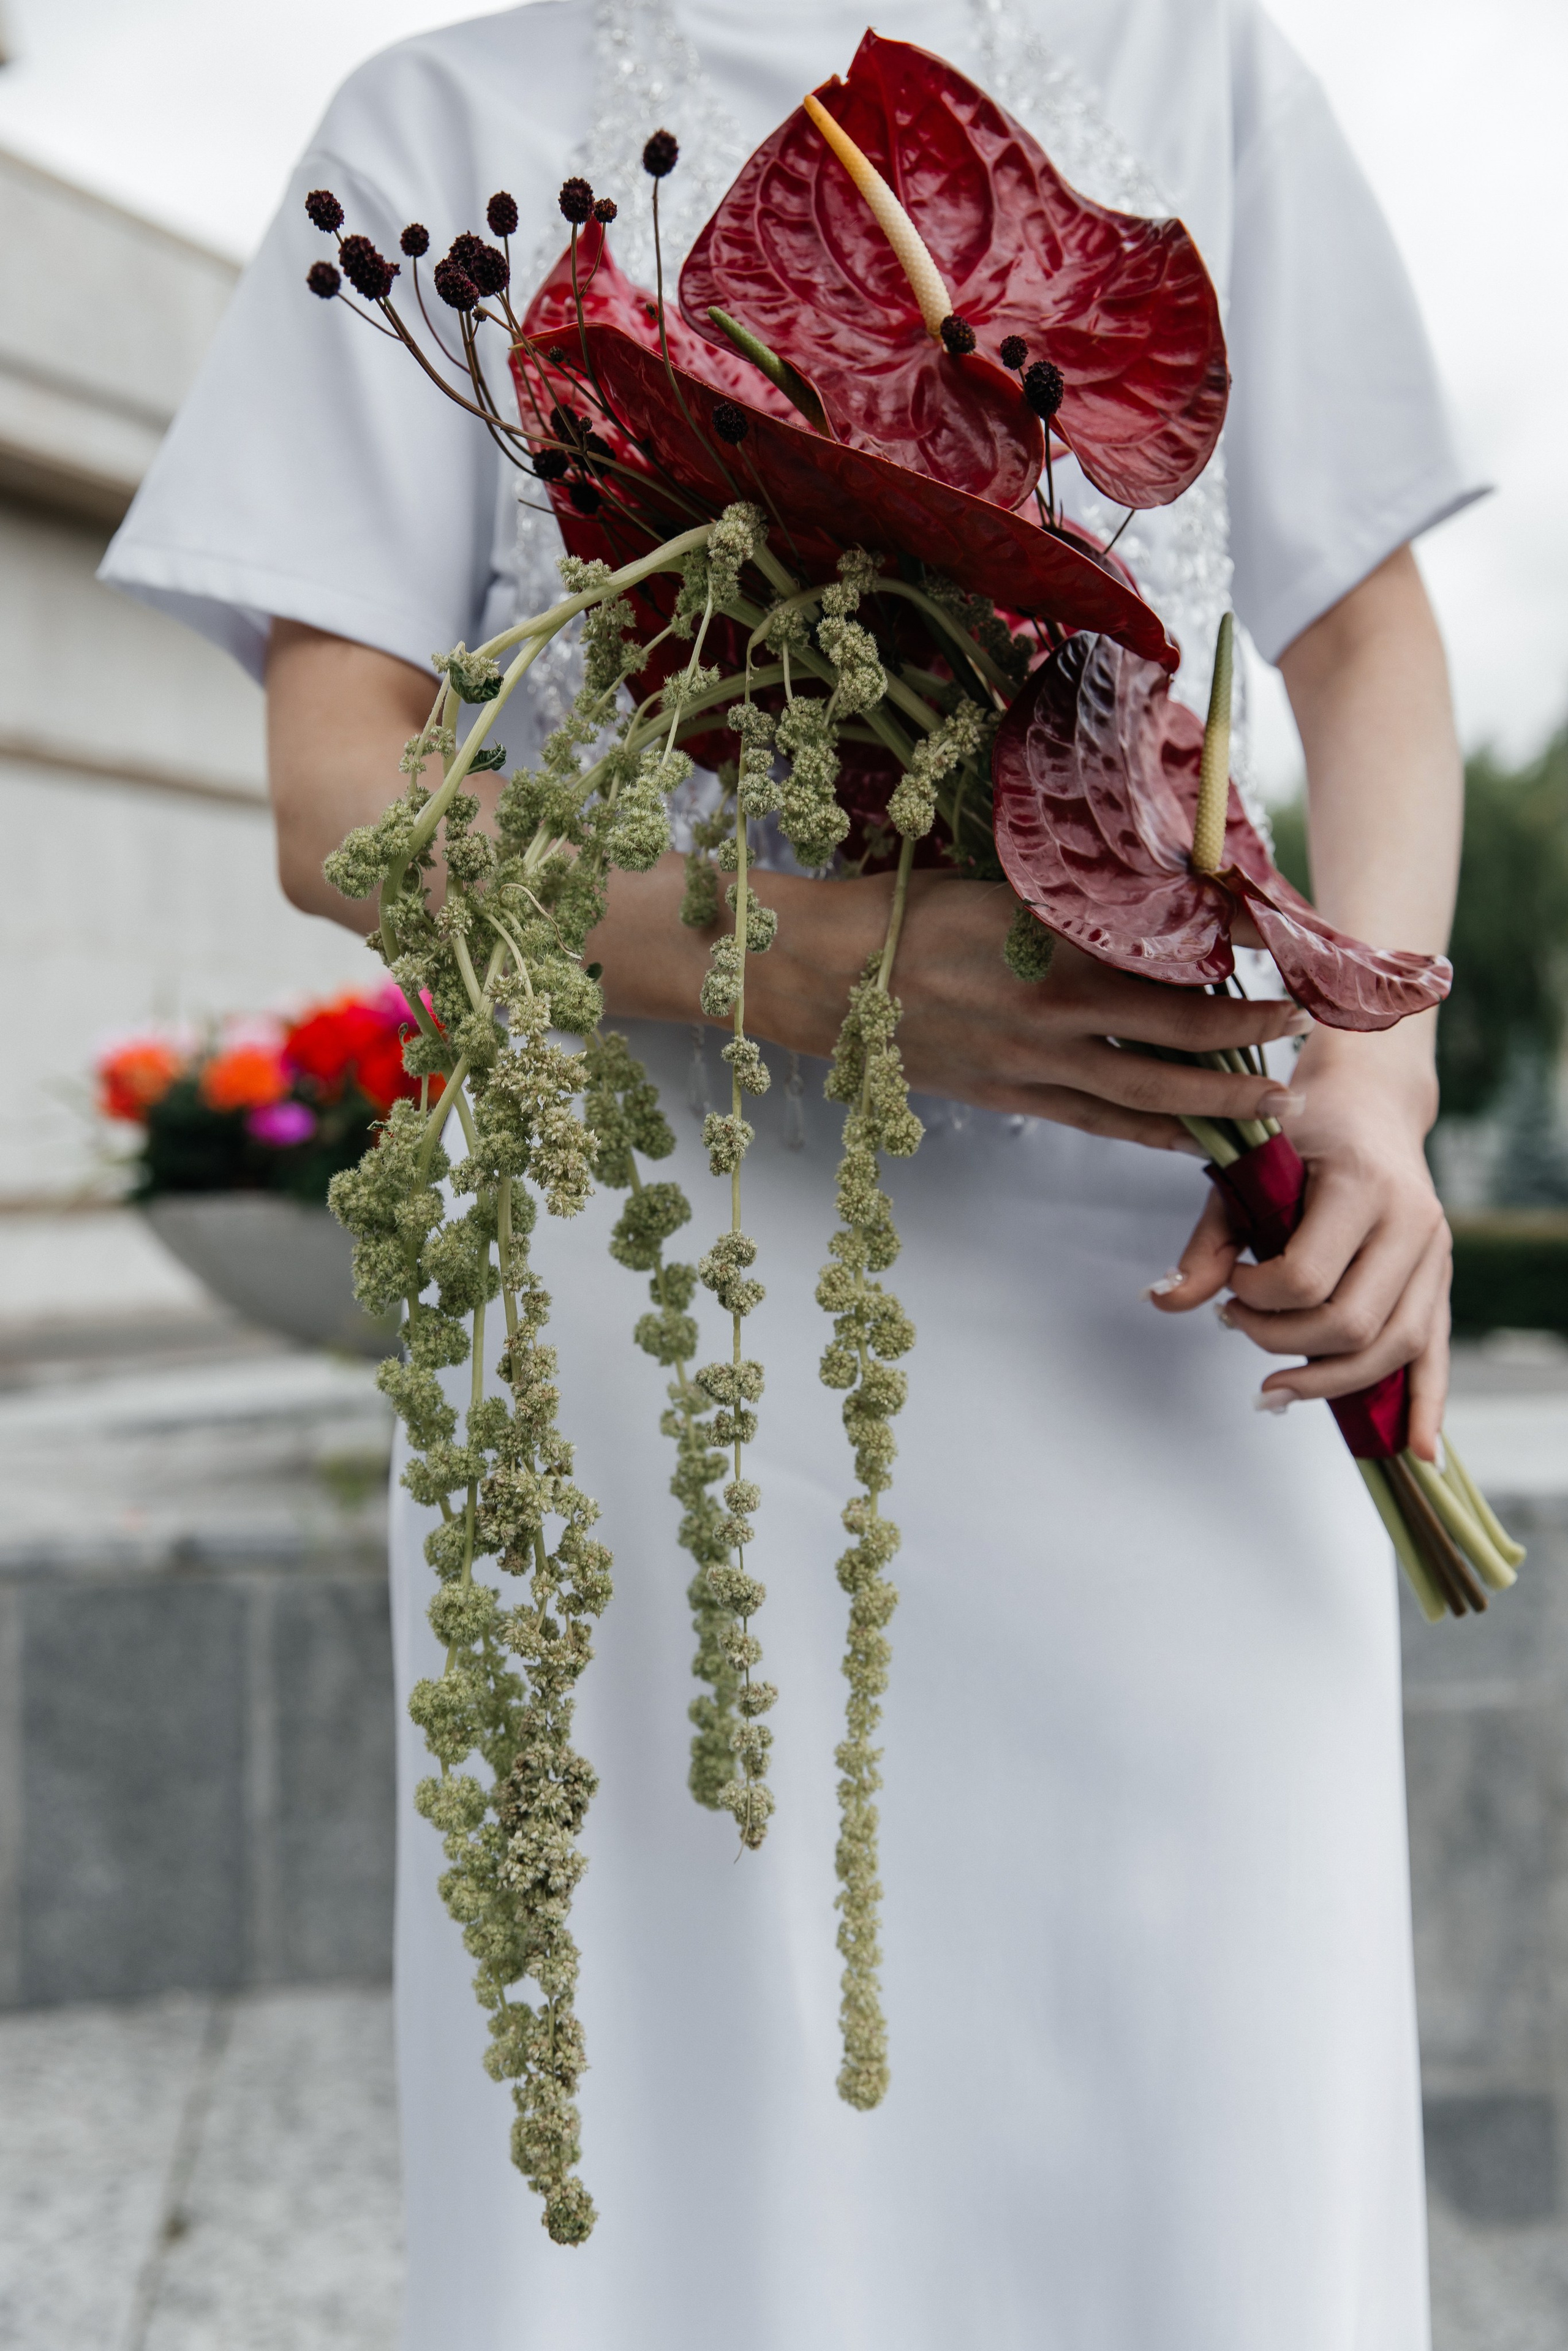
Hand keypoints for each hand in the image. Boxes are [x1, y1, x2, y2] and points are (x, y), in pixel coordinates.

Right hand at [591, 858, 1311, 1150]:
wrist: (816, 977)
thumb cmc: (898, 911)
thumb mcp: (992, 884)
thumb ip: (1069, 900)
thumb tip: (1150, 896)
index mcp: (1044, 947)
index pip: (1160, 957)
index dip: (1226, 959)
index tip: (1276, 950)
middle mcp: (1045, 1013)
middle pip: (1168, 1032)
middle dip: (1241, 1038)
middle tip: (1298, 1036)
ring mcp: (1026, 1065)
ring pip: (1139, 1091)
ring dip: (1209, 1101)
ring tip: (1267, 1108)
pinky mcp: (1004, 1096)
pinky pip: (1091, 1120)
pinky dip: (1145, 1130)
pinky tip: (1187, 1139)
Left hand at [1149, 1025, 1450, 1456]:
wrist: (1369, 1104)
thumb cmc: (1301, 1134)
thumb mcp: (1245, 1172)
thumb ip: (1208, 1242)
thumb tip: (1164, 1302)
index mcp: (1363, 1186)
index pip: (1307, 1278)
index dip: (1255, 1298)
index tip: (1229, 1284)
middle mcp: (1412, 1222)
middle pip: (1352, 1323)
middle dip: (1283, 1342)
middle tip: (1236, 1325)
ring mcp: (1435, 1255)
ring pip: (1395, 1347)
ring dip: (1330, 1382)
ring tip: (1272, 1389)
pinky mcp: (1441, 1280)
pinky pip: (1437, 1352)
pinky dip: (1427, 1404)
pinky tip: (1418, 1452)